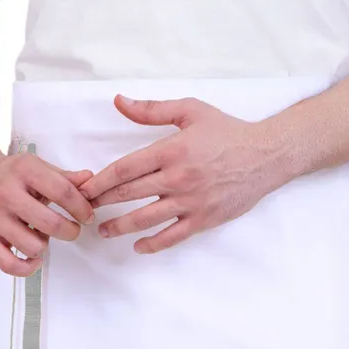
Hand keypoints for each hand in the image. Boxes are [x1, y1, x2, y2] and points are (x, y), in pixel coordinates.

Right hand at [0, 143, 94, 275]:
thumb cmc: (9, 174)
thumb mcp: (35, 167)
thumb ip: (64, 178)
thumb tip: (90, 180)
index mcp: (23, 170)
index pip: (63, 192)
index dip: (81, 208)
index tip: (87, 217)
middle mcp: (6, 193)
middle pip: (52, 224)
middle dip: (70, 232)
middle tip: (71, 231)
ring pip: (33, 246)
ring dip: (44, 246)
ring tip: (40, 236)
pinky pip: (10, 265)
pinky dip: (27, 268)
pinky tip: (33, 258)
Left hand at [81, 96, 288, 253]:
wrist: (264, 157)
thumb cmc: (227, 132)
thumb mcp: (190, 110)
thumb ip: (151, 109)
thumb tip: (118, 101)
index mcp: (172, 150)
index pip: (126, 168)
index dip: (101, 180)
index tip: (85, 188)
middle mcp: (178, 178)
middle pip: (130, 194)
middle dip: (104, 203)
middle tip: (84, 210)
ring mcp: (190, 202)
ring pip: (147, 218)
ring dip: (121, 226)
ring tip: (104, 231)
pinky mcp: (203, 220)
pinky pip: (173, 236)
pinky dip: (153, 243)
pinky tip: (139, 246)